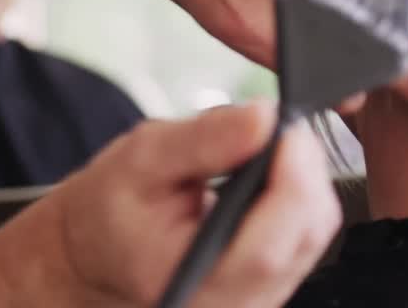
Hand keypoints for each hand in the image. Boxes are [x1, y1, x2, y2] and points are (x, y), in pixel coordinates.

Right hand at [49, 102, 340, 307]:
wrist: (93, 250)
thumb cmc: (108, 210)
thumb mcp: (141, 157)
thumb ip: (203, 140)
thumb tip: (263, 118)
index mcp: (191, 281)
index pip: (269, 248)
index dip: (294, 180)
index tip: (288, 129)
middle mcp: (231, 305)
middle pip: (304, 236)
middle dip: (303, 169)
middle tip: (278, 127)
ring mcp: (254, 302)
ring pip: (313, 235)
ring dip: (302, 181)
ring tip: (264, 149)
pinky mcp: (267, 289)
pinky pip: (305, 239)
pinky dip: (296, 199)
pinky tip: (268, 177)